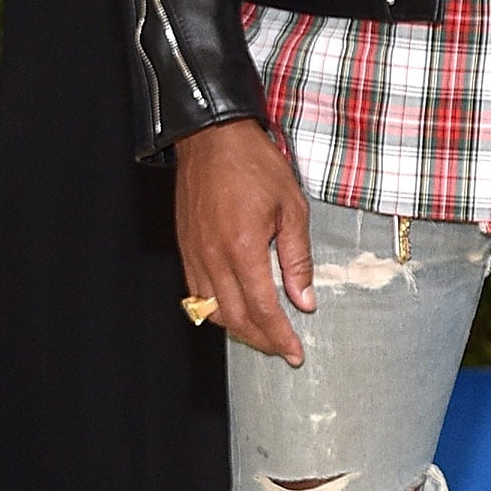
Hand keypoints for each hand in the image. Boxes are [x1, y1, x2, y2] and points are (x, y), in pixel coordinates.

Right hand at [175, 119, 315, 364]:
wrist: (212, 138)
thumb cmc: (255, 165)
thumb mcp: (292, 207)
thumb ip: (298, 258)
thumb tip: (305, 300)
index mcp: (243, 249)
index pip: (263, 309)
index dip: (280, 337)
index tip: (295, 353)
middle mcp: (213, 258)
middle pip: (236, 319)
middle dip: (262, 341)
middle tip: (284, 350)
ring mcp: (195, 255)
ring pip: (212, 312)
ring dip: (239, 329)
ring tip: (264, 334)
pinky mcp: (186, 248)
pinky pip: (197, 294)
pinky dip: (217, 310)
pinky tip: (236, 309)